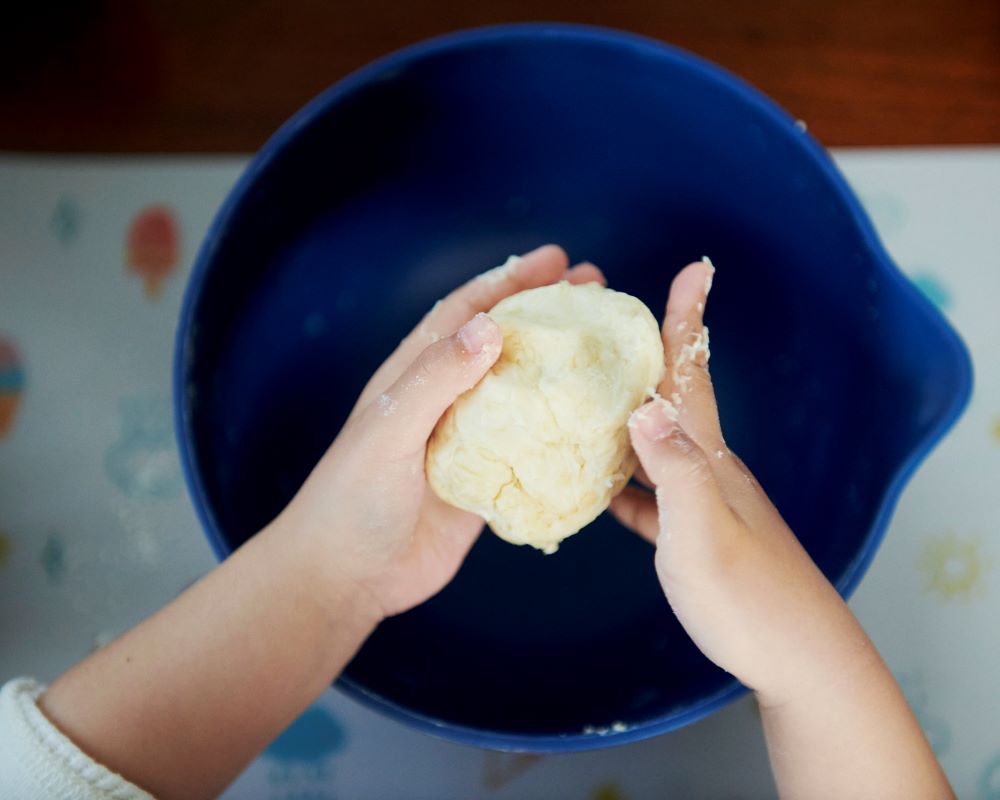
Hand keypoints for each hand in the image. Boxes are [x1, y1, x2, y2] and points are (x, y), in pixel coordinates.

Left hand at [276, 245, 604, 617]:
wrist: (346, 575)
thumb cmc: (353, 496)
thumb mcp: (390, 428)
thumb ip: (436, 378)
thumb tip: (490, 327)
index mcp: (413, 375)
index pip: (465, 313)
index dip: (509, 282)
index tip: (556, 260)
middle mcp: (443, 400)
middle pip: (502, 344)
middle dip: (546, 313)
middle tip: (597, 291)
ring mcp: (466, 441)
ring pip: (520, 392)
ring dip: (558, 368)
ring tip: (607, 347)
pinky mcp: (483, 481)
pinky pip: (529, 447)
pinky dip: (560, 431)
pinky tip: (596, 422)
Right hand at [610, 260, 861, 698]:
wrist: (796, 658)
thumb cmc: (749, 599)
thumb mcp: (703, 534)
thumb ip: (676, 474)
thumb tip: (643, 410)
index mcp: (707, 459)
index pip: (691, 375)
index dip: (688, 321)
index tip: (695, 268)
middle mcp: (703, 468)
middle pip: (667, 398)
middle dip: (643, 354)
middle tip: (604, 323)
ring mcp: (697, 500)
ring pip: (651, 442)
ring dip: (621, 413)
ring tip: (581, 393)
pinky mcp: (688, 534)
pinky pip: (644, 491)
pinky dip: (617, 478)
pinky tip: (592, 482)